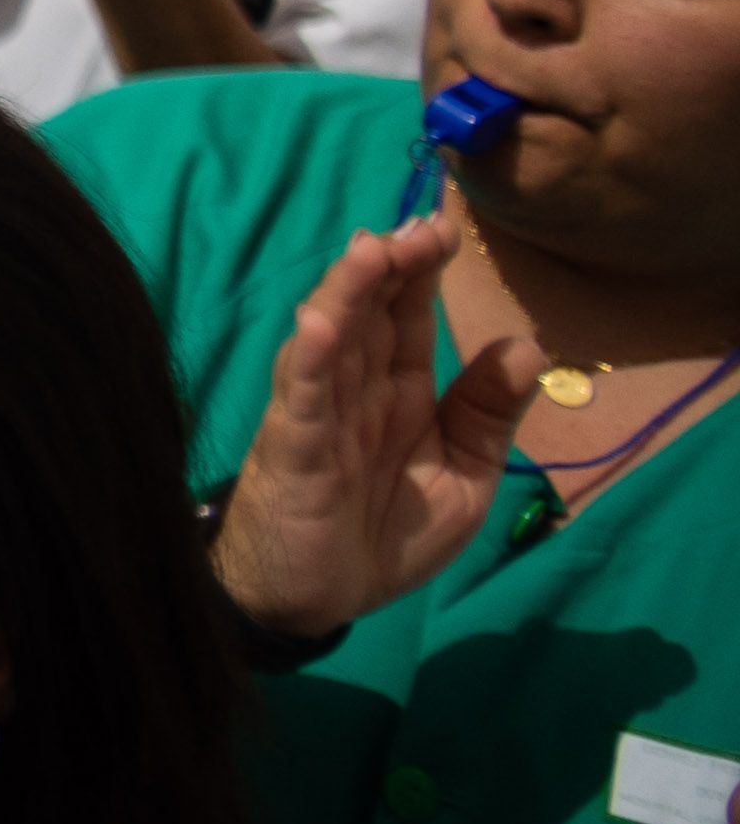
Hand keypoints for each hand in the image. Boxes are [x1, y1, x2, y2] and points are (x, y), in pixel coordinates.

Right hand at [211, 218, 541, 641]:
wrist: (314, 599)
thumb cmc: (384, 534)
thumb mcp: (462, 478)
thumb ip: (488, 415)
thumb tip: (528, 346)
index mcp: (399, 392)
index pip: (408, 317)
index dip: (421, 273)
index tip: (441, 227)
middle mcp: (357, 390)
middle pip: (371, 315)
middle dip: (390, 266)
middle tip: (417, 224)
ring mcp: (320, 415)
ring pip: (332, 342)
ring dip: (346, 294)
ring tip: (369, 250)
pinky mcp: (294, 450)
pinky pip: (302, 400)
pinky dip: (310, 361)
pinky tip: (318, 326)